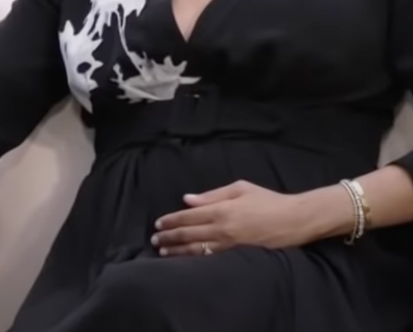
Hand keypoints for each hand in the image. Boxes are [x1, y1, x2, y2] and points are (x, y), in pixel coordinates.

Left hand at [151, 180, 315, 256]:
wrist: (296, 219)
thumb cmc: (268, 200)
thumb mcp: (240, 188)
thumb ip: (212, 195)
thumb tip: (188, 200)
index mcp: (221, 210)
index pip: (188, 217)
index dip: (170, 221)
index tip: (158, 224)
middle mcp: (223, 229)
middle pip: (189, 234)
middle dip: (169, 238)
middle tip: (154, 240)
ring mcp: (231, 245)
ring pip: (198, 250)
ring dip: (178, 251)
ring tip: (163, 252)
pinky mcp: (239, 255)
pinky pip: (212, 258)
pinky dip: (196, 259)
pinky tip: (186, 260)